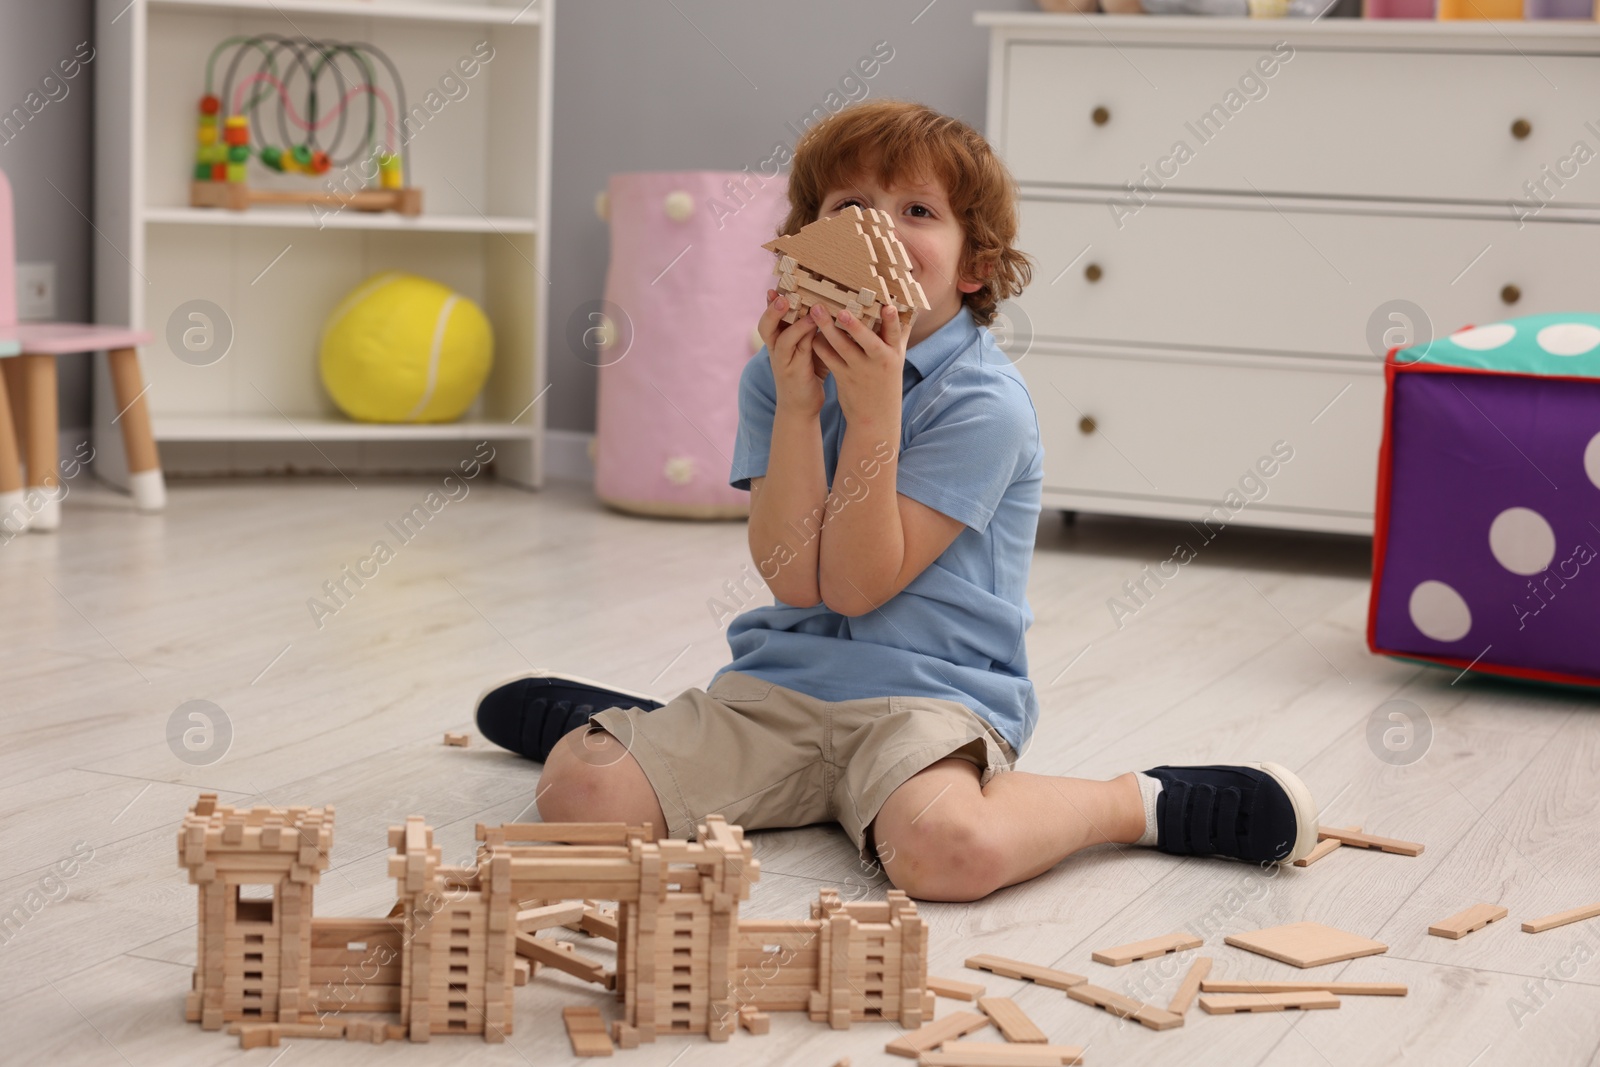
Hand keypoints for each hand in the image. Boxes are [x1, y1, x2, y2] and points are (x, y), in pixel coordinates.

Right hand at [758, 289, 822, 418]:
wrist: (802, 408)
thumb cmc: (808, 373)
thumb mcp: (808, 348)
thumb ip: (811, 330)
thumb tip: (828, 306)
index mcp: (778, 342)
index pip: (771, 319)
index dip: (771, 304)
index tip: (774, 288)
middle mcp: (776, 350)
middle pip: (765, 326)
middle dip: (771, 310)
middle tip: (780, 295)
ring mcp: (783, 362)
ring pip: (780, 338)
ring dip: (790, 321)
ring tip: (799, 306)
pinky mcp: (793, 372)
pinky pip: (796, 351)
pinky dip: (803, 336)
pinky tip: (815, 326)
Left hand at [808, 301, 906, 428]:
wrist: (876, 417)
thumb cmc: (887, 381)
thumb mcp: (898, 358)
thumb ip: (900, 334)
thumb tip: (909, 307)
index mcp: (893, 353)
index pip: (894, 334)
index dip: (892, 320)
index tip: (889, 306)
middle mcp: (878, 361)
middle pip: (866, 340)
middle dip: (854, 325)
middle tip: (842, 311)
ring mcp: (859, 370)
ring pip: (842, 346)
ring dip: (828, 328)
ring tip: (816, 311)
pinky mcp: (843, 377)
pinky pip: (829, 358)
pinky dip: (820, 345)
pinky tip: (811, 332)